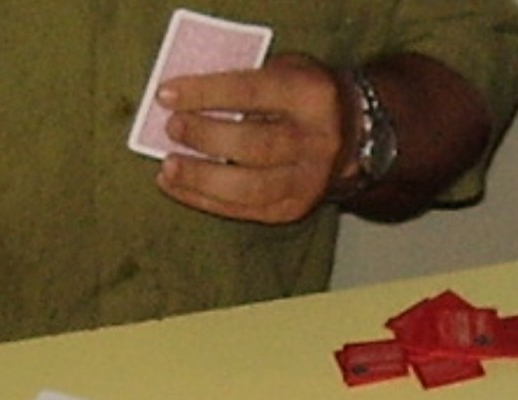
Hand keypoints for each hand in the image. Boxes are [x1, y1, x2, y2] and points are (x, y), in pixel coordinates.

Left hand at [155, 54, 346, 224]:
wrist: (350, 134)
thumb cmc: (300, 96)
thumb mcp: (284, 71)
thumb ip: (244, 82)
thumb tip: (184, 101)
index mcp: (312, 96)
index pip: (253, 92)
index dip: (206, 94)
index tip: (167, 94)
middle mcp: (316, 142)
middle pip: (255, 145)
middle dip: (206, 138)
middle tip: (172, 128)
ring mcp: (308, 181)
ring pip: (249, 187)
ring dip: (201, 178)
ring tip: (168, 166)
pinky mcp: (293, 209)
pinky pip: (242, 210)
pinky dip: (203, 199)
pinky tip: (175, 185)